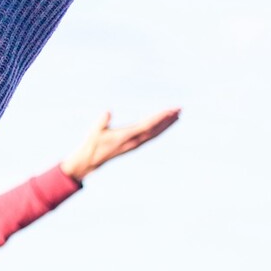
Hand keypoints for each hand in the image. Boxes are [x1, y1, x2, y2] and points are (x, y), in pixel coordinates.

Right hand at [60, 108, 180, 181]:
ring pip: (155, 134)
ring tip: (177, 115)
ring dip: (167, 125)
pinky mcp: (133, 145)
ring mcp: (135, 144)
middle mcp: (134, 142)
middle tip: (180, 109)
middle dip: (168, 120)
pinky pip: (150, 137)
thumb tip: (108, 112)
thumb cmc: (92, 144)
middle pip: (155, 130)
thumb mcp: (94, 131)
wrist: (90, 161)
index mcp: (126, 137)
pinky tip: (164, 125)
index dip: (159, 118)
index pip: (147, 126)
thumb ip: (102, 122)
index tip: (170, 111)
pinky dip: (160, 130)